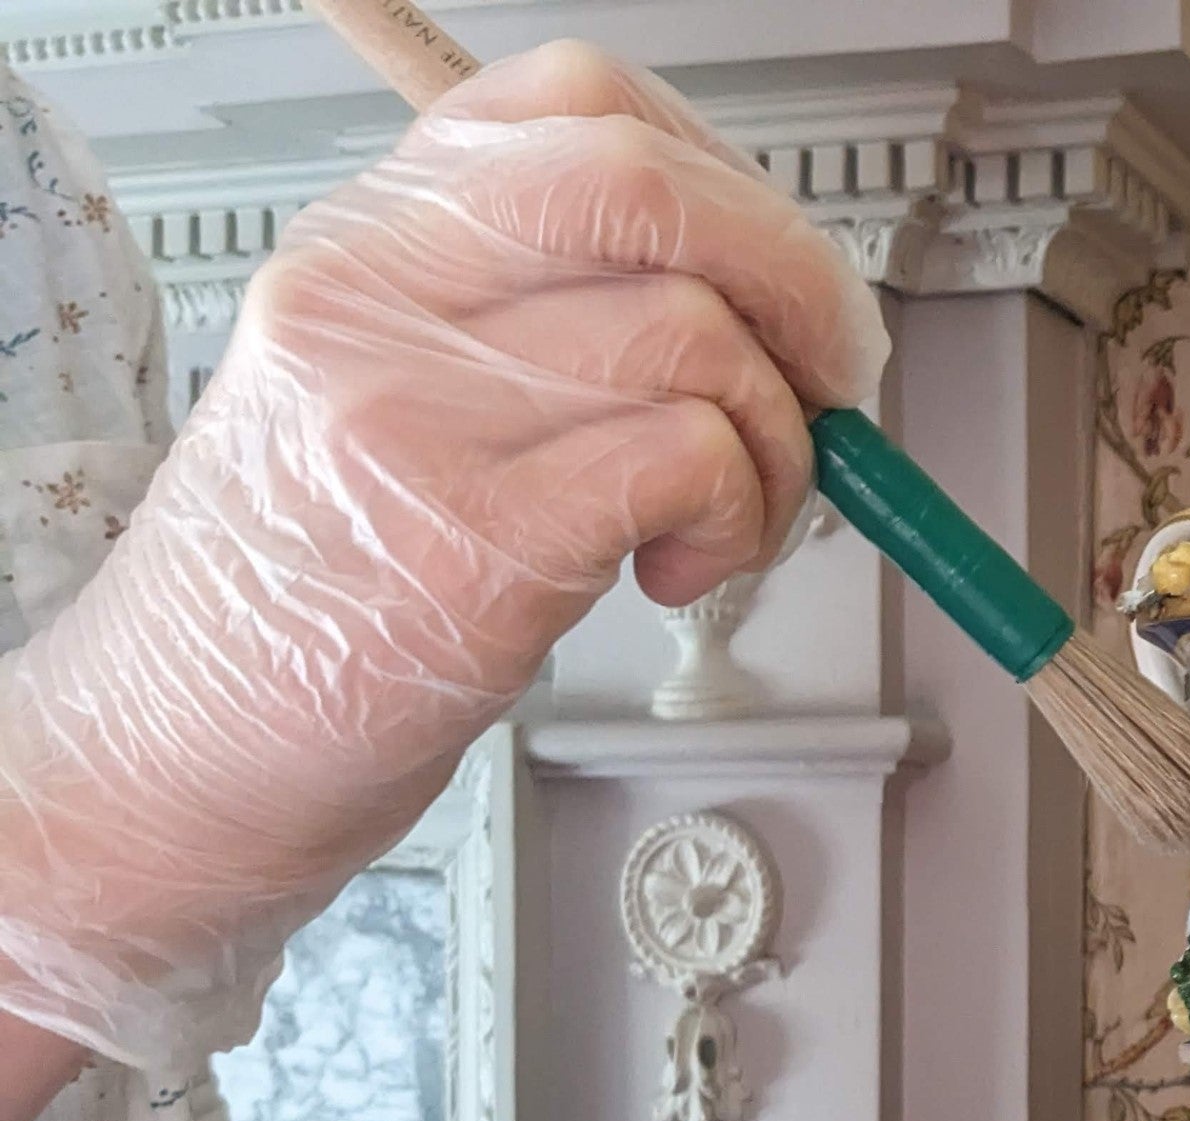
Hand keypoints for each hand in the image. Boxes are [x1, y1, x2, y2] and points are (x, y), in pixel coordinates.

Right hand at [0, 42, 886, 1070]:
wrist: (171, 756)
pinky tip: (683, 569)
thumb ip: (538, 315)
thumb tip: (759, 294)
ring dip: (781, 441)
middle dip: (797, 281)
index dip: (726, 177)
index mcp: (366, 240)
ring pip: (701, 334)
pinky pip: (696, 457)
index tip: (775, 272)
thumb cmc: (306, 593)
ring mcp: (420, 413)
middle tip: (830, 382)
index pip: (580, 106)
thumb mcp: (388, 392)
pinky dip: (744, 516)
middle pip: (650, 189)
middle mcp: (377, 297)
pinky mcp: (478, 540)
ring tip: (730, 520)